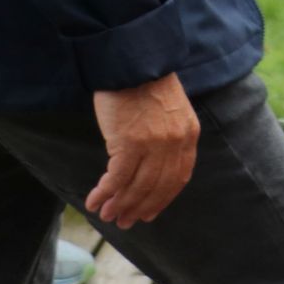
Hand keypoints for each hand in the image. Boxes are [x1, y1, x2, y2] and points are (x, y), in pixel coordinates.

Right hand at [88, 73, 199, 227]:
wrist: (133, 62)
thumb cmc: (146, 84)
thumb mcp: (170, 111)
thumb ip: (168, 137)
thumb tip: (152, 166)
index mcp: (188, 135)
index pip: (178, 177)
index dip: (162, 199)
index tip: (149, 213)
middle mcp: (175, 143)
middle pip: (157, 186)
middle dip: (140, 207)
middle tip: (125, 221)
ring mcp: (153, 144)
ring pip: (136, 186)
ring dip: (120, 204)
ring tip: (108, 216)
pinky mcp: (129, 143)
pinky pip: (116, 178)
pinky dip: (105, 193)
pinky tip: (94, 201)